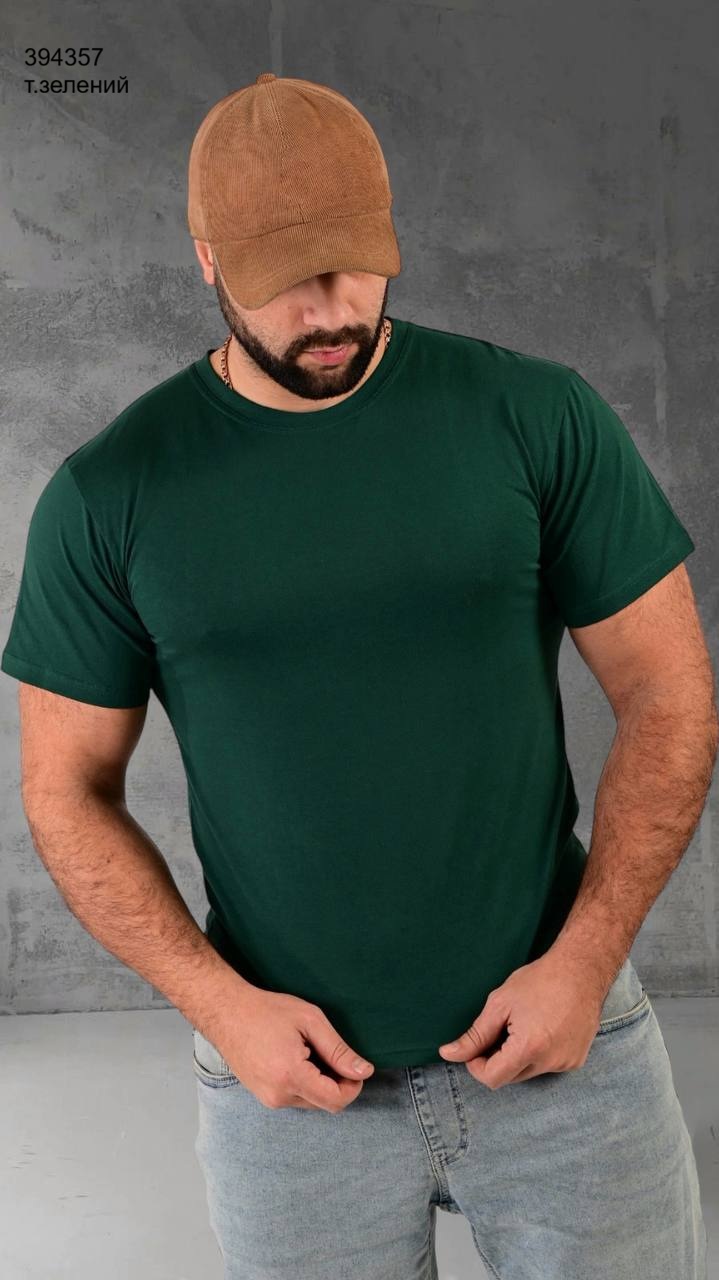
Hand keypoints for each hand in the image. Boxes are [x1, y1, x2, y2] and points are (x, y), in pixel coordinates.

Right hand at [210, 986, 374, 1112]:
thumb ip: (338, 1050)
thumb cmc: (267, 1011)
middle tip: (331, 1052)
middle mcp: (278, 1096)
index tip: (355, 1067)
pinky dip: (305, 1084)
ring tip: (309, 1052)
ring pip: (311, 1102)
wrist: (226, 1013)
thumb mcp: (310, 1020)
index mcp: (291, 1076)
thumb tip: (364, 1071)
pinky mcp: (263, 1097)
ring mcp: (268, 1100)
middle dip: (338, 1083)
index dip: (353, 1086)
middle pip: (325, 1104)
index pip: (336, 1101)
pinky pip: (295, 1098)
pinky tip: (297, 1058)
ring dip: (320, 1083)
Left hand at [437, 950, 605, 1088]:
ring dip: (519, 1057)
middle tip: (499, 1030)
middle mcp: (551, 1062)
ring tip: (524, 1025)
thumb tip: (448, 1054)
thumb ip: (475, 1035)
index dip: (477, 1066)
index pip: (493, 1079)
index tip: (476, 1048)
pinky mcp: (577, 1060)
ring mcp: (567, 1063)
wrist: (581, 970)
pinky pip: (548, 1066)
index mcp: (529, 1048)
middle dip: (497, 1060)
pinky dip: (539, 1054)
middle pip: (510, 1077)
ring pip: (529, 1072)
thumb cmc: (539, 981)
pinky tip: (543, 1028)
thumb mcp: (499, 1004)